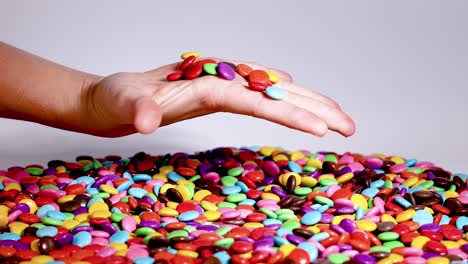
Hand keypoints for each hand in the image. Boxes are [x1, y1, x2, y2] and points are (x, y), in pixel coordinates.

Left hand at [82, 59, 355, 137]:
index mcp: (205, 83)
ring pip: (273, 90)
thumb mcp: (121, 104)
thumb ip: (136, 110)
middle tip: (349, 125)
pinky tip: (296, 94)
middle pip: (275, 91)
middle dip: (314, 106)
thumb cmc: (117, 98)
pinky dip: (284, 95)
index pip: (255, 99)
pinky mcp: (219, 91)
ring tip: (337, 117)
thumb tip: (148, 120)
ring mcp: (222, 83)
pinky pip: (260, 93)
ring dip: (308, 102)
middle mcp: (220, 79)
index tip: (319, 127)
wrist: (112, 94)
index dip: (287, 111)